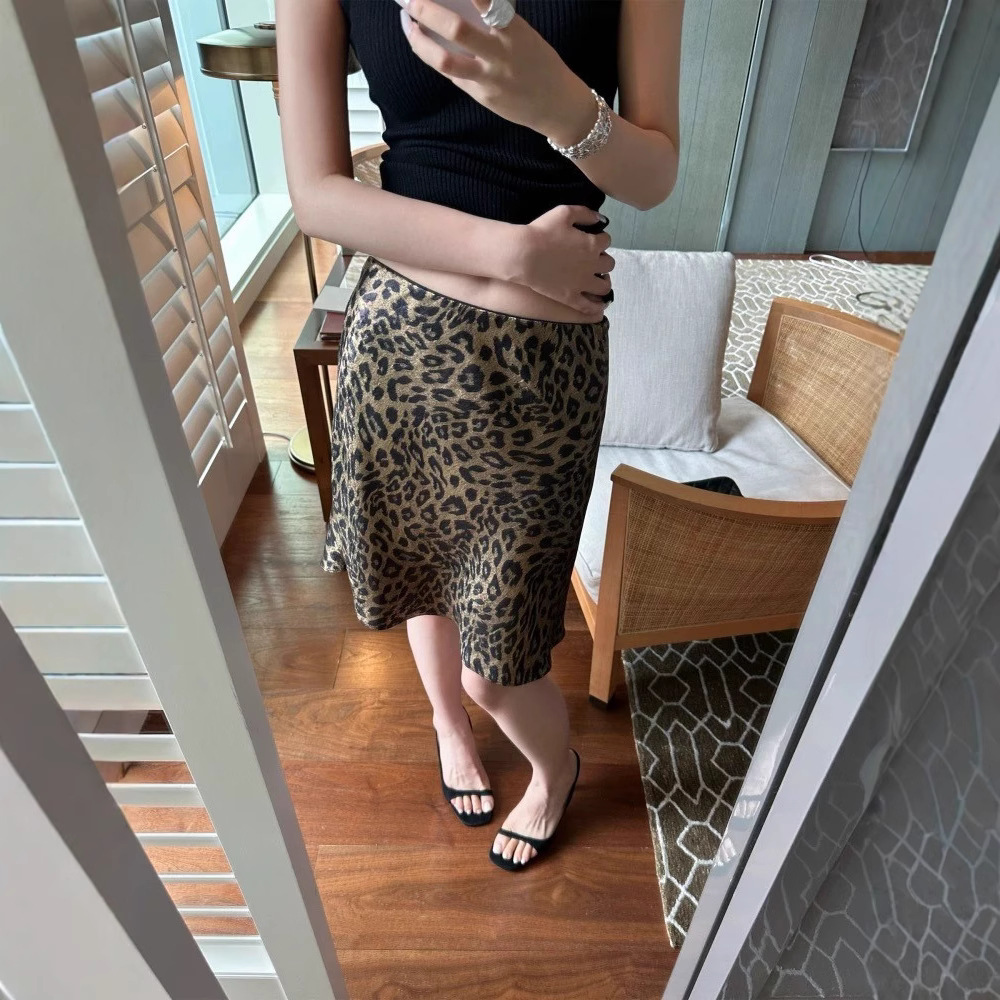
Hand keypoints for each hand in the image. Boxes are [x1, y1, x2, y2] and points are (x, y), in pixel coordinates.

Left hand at [400, 0, 595, 140]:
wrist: (558, 105)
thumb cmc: (538, 62)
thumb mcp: (524, 36)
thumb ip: (493, 25)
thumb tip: (454, 10)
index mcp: (515, 31)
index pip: (489, 4)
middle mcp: (500, 54)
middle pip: (457, 29)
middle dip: (428, 12)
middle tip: (409, 0)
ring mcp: (489, 78)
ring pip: (446, 61)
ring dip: (420, 42)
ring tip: (409, 26)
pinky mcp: (483, 96)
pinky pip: (453, 76)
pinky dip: (436, 58)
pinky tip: (426, 46)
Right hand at [508, 205, 614, 320]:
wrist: (524, 255)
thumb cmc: (541, 231)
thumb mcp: (564, 212)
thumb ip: (585, 213)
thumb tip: (600, 219)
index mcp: (592, 244)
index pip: (606, 241)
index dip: (600, 239)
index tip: (592, 240)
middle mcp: (592, 265)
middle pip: (609, 264)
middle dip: (603, 260)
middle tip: (592, 260)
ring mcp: (582, 283)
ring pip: (604, 286)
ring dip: (603, 281)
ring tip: (596, 280)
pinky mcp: (571, 298)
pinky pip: (589, 307)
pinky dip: (597, 307)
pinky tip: (598, 306)